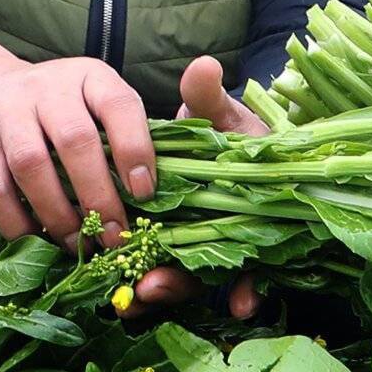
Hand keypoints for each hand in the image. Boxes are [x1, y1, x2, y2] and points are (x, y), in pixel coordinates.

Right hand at [0, 36, 154, 243]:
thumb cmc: (58, 110)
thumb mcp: (94, 103)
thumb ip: (125, 136)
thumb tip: (161, 196)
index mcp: (89, 77)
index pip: (118, 105)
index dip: (134, 149)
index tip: (145, 193)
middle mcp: (48, 88)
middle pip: (75, 140)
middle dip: (97, 195)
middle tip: (113, 235)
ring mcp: (8, 113)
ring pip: (31, 165)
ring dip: (57, 213)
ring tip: (77, 244)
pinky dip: (16, 221)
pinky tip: (35, 240)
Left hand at [113, 59, 264, 319]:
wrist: (197, 130)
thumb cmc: (221, 123)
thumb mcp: (218, 110)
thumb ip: (208, 97)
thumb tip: (203, 68)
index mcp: (247, 210)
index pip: (254, 255)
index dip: (250, 283)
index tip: (242, 303)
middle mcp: (223, 234)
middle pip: (206, 273)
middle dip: (178, 285)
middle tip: (148, 290)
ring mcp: (192, 241)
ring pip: (174, 276)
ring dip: (150, 290)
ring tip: (124, 300)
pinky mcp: (164, 241)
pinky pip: (149, 268)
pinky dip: (135, 282)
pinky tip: (117, 296)